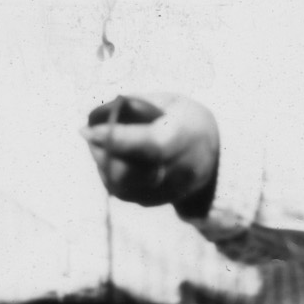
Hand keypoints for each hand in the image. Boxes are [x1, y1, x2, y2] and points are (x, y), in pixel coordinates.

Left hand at [82, 91, 220, 218]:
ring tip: (104, 142)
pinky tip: (115, 156)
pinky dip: (109, 171)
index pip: (149, 145)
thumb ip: (136, 107)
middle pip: (127, 170)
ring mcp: (166, 192)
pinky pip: (120, 190)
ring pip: (118, 183)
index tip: (86, 130)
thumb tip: (98, 116)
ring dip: (102, 161)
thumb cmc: (186, 119)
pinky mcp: (153, 202)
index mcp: (185, 139)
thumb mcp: (169, 101)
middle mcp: (178, 171)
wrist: (216, 156)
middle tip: (91, 132)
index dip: (117, 139)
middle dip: (101, 151)